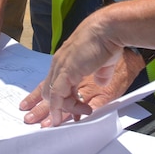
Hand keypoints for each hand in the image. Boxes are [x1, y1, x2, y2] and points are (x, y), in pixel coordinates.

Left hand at [20, 51, 141, 126]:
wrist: (108, 29)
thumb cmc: (108, 42)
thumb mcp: (104, 64)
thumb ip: (101, 74)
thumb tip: (100, 82)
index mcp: (66, 60)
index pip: (51, 82)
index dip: (50, 98)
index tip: (45, 111)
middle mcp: (59, 64)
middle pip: (46, 91)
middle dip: (47, 109)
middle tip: (51, 123)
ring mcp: (60, 67)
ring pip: (52, 95)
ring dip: (61, 111)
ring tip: (72, 120)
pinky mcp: (65, 72)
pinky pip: (57, 95)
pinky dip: (58, 108)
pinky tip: (59, 118)